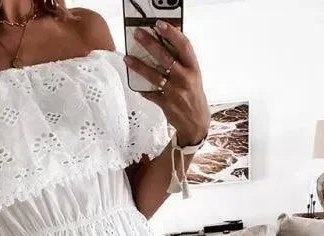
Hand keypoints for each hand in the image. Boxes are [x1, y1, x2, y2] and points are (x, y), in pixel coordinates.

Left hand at [125, 21, 209, 145]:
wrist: (196, 123)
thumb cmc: (193, 96)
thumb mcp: (194, 76)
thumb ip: (182, 63)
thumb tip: (164, 45)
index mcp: (194, 69)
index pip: (184, 46)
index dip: (172, 33)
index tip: (160, 24)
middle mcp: (185, 79)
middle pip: (165, 57)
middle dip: (150, 44)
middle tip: (138, 34)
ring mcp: (175, 92)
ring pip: (154, 75)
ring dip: (139, 66)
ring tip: (127, 58)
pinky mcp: (166, 104)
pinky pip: (150, 93)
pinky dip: (142, 88)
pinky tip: (134, 82)